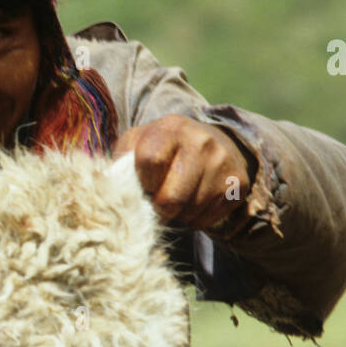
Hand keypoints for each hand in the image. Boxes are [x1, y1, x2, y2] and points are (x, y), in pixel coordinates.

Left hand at [111, 115, 251, 230]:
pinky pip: (207, 219)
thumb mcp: (138, 143)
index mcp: (171, 127)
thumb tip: (108, 191)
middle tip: (156, 202)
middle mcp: (202, 141)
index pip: (150, 161)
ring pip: (189, 212)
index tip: (143, 185)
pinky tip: (193, 203)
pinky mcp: (237, 184)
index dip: (143, 183)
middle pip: (171, 198)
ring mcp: (223, 163)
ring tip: (175, 201)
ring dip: (176, 215)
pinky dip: (194, 219)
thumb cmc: (163, 148)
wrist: (213, 142)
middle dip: (158, 208)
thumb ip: (120, 162)